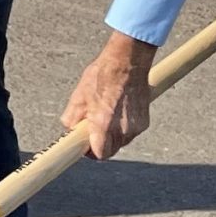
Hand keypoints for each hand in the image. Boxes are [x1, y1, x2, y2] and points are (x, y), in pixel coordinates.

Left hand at [62, 37, 154, 159]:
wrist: (128, 62)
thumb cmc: (102, 76)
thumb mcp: (78, 96)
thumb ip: (71, 118)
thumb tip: (70, 129)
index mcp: (104, 125)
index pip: (100, 154)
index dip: (91, 153)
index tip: (85, 147)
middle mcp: (122, 129)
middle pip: (111, 150)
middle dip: (101, 143)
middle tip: (93, 128)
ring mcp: (135, 127)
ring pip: (121, 141)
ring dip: (112, 135)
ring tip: (106, 114)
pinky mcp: (145, 122)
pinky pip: (131, 132)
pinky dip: (124, 126)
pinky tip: (118, 110)